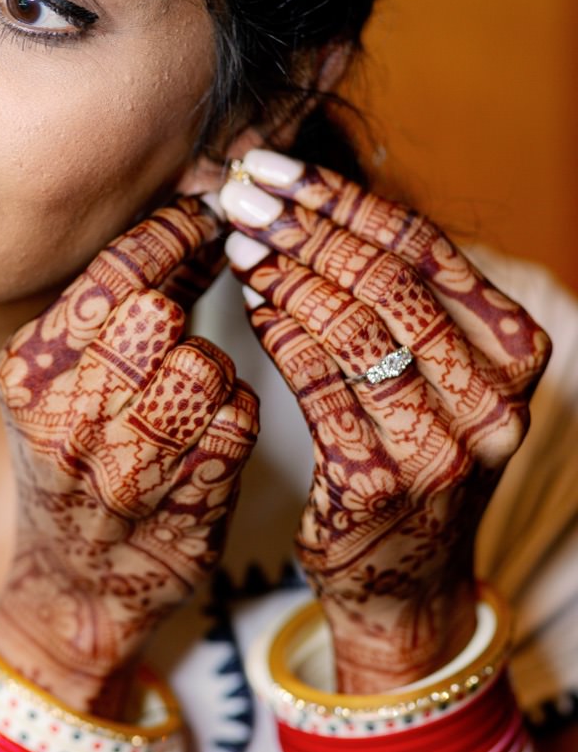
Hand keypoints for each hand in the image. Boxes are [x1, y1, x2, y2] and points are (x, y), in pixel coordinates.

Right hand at [0, 198, 260, 714]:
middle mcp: (63, 419)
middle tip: (177, 331)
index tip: (204, 220)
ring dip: (213, 373)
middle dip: (182, 316)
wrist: (76, 582)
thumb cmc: (80, 458)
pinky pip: (239, 421)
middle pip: (157, 315)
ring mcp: (123, 471)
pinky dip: (236, 418)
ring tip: (189, 396)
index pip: (112, 273)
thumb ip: (120, 299)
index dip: (172, 235)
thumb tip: (200, 205)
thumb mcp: (66, 376)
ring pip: (205, 367)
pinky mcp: (182, 508)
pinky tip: (207, 437)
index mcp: (26, 370)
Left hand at [220, 150, 549, 690]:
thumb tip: (306, 199)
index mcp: (513, 350)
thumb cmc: (405, 455)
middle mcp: (493, 395)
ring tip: (238, 244)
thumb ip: (393, 298)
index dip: (340, 201)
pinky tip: (247, 306)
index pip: (421, 250)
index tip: (272, 168)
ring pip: (354, 328)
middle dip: (304, 229)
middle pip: (386, 282)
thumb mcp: (427, 372)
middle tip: (239, 198)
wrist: (403, 582)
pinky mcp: (382, 483)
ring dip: (286, 275)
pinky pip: (321, 387)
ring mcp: (444, 443)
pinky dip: (281, 336)